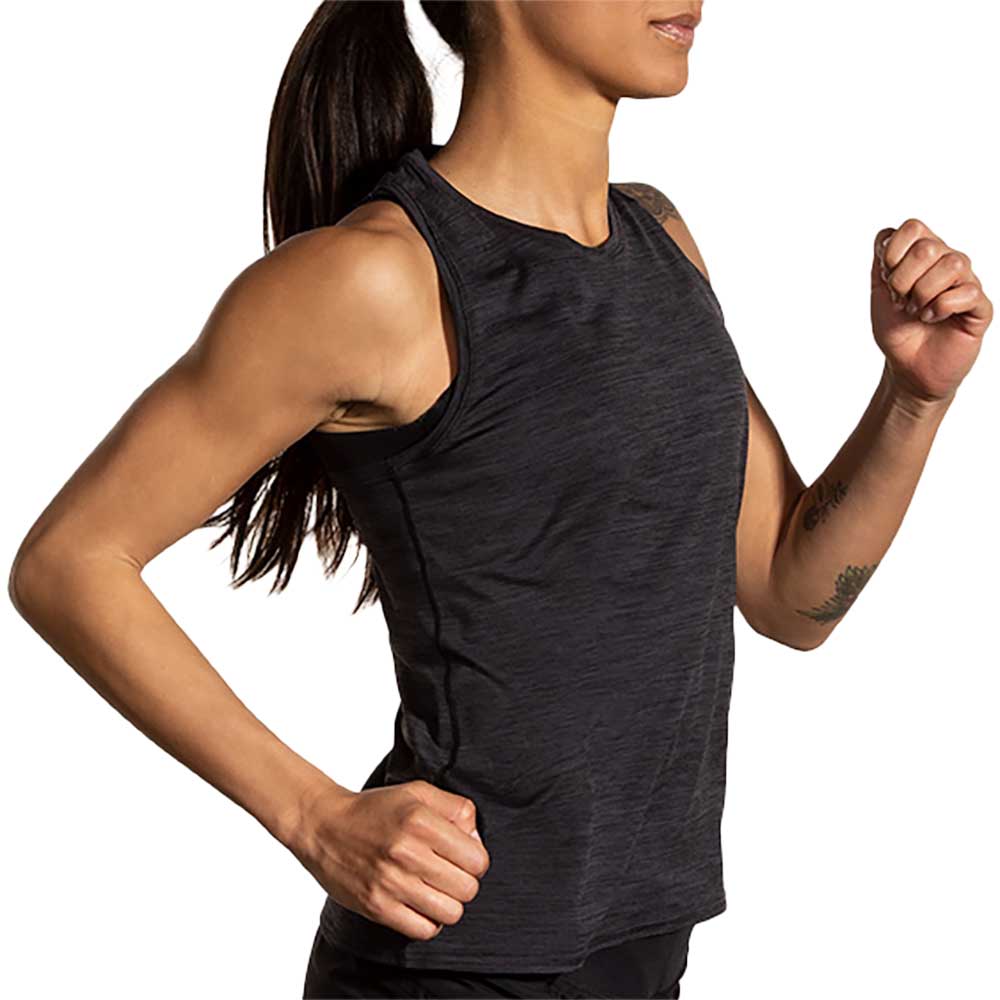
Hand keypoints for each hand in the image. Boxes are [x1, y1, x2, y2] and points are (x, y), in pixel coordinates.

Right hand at [290, 779, 489, 941]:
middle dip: (464, 883)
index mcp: (420, 820)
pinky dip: (428, 921)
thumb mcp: (418, 793)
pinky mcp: (376, 906)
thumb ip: (455, 809)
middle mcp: (406, 851)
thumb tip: (476, 841)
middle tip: (448, 874)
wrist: (323, 827)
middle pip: (467, 889)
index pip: (477, 860)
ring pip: (450, 913)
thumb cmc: (375, 809)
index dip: (475, 860)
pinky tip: (419, 904)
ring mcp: (390, 882)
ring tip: (434, 890)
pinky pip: (424, 930)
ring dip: (448, 904)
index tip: (462, 857)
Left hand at [872, 218, 992, 405]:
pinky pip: (965, 292)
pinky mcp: (979, 306)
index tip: (886, 280)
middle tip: (901, 301)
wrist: (908, 367)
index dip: (892, 253)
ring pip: (951, 264)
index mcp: (924, 255)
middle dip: (903, 278)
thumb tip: (887, 236)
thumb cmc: (897, 330)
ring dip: (922, 293)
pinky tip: (932, 319)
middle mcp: (947, 262)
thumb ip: (882, 262)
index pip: (912, 227)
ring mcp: (966, 282)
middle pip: (928, 246)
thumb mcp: (879, 293)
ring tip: (916, 311)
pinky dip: (939, 308)